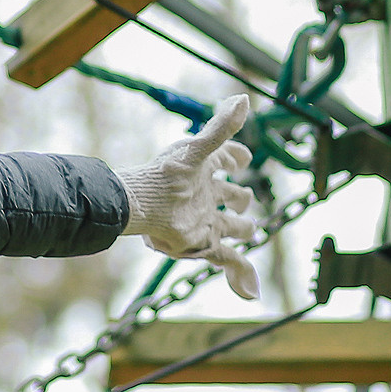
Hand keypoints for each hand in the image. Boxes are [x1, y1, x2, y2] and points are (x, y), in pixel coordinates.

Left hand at [116, 94, 261, 299]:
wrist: (139, 205)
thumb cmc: (164, 174)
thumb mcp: (196, 149)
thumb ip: (220, 127)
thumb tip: (243, 99)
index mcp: (206, 169)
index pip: (228, 159)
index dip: (236, 157)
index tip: (242, 158)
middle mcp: (207, 195)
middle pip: (232, 198)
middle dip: (239, 200)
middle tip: (241, 202)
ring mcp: (205, 221)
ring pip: (231, 227)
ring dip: (242, 229)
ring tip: (247, 230)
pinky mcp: (202, 244)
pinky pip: (228, 262)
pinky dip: (242, 277)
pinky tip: (251, 293)